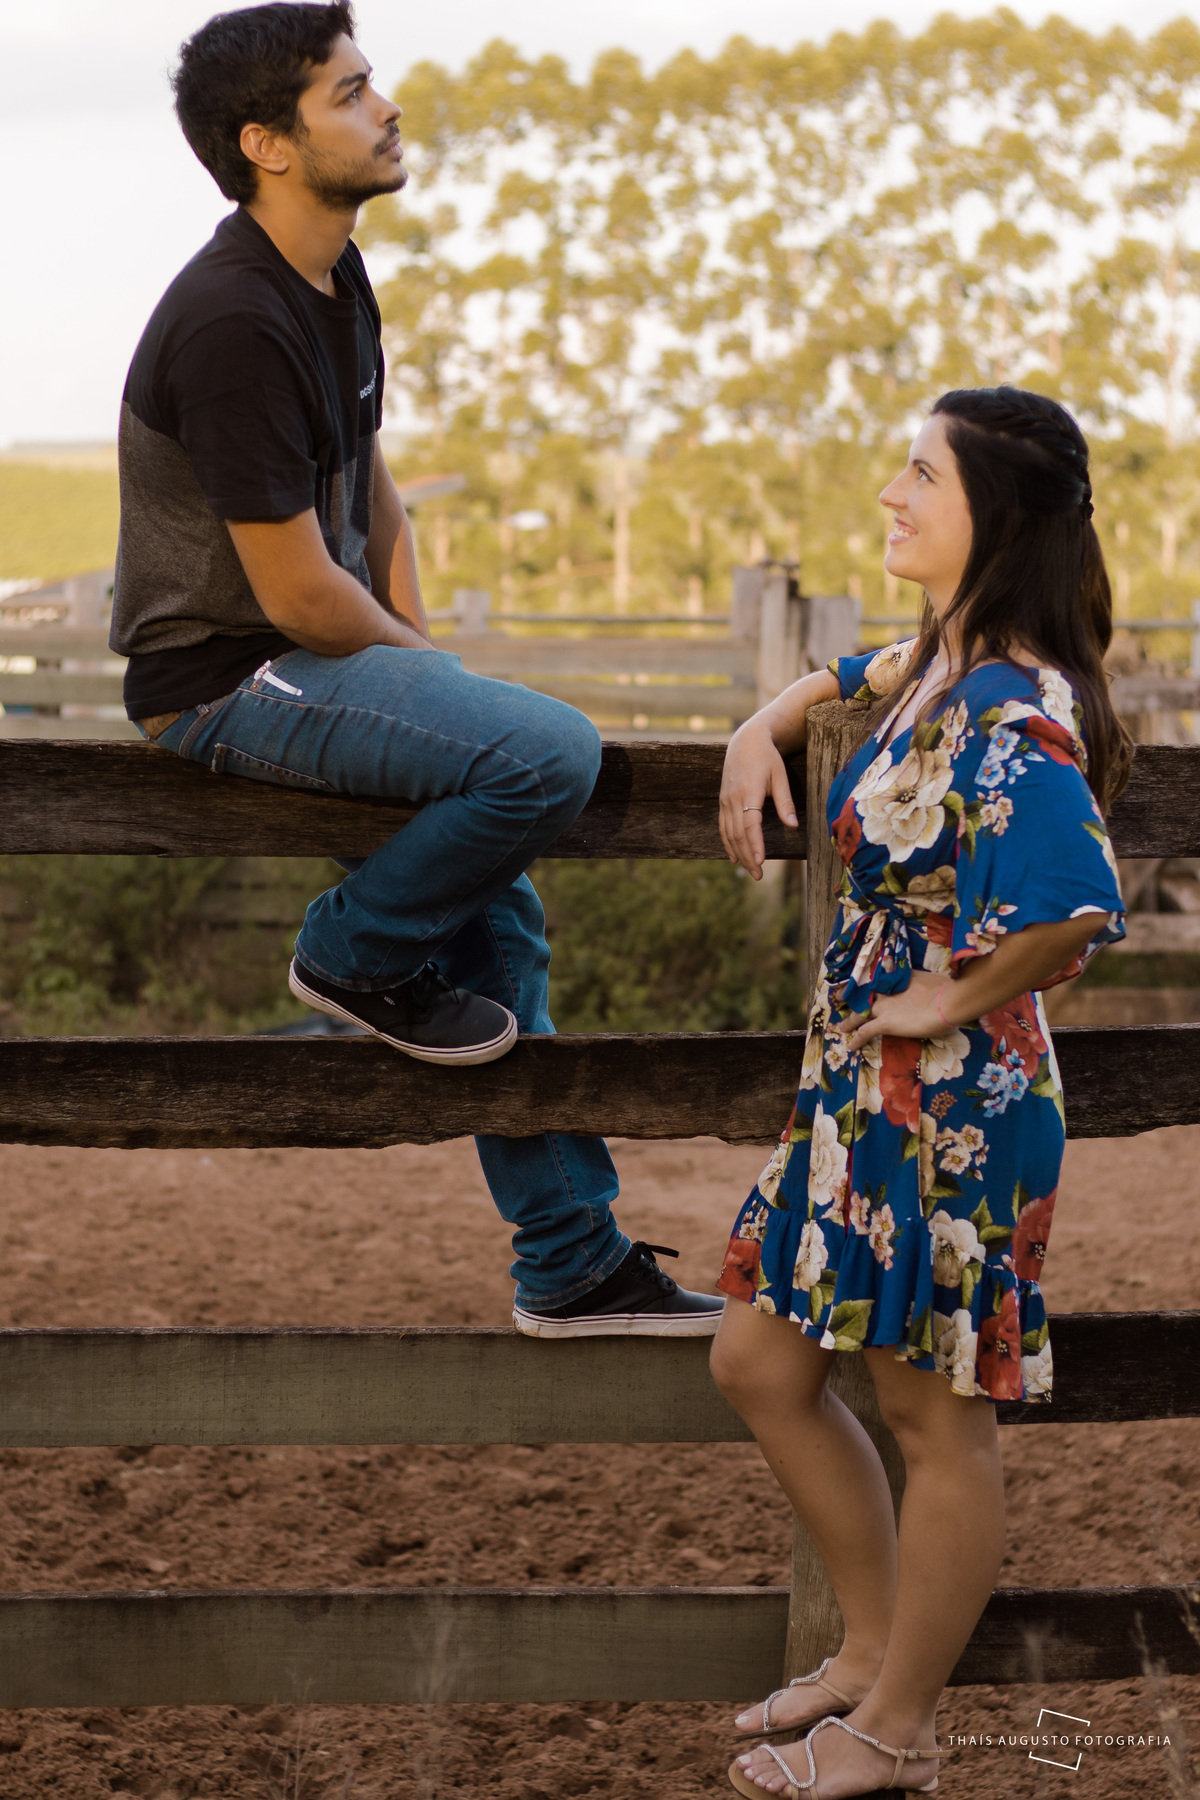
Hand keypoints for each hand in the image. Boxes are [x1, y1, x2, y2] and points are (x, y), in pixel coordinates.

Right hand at [719, 721, 798, 878]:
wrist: (745, 741)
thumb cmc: (767, 758)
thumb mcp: (780, 776)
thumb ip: (785, 802)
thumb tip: (792, 826)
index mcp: (748, 792)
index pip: (750, 824)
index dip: (754, 844)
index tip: (760, 861)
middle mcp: (733, 798)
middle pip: (738, 834)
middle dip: (747, 857)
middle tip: (759, 876)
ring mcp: (725, 801)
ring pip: (729, 833)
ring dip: (738, 854)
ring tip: (751, 870)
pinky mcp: (723, 802)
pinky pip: (723, 827)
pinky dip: (728, 844)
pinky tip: (734, 857)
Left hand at [834, 970, 955, 1052]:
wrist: (949, 1000)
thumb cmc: (949, 991)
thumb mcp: (935, 982)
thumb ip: (928, 986)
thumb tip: (936, 990)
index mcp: (900, 979)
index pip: (879, 979)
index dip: (869, 982)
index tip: (861, 982)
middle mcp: (888, 991)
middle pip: (864, 994)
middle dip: (851, 996)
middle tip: (839, 996)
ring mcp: (885, 1007)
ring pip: (860, 1014)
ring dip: (850, 1022)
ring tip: (841, 1028)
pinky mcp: (885, 1023)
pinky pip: (865, 1032)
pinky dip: (857, 1039)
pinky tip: (850, 1046)